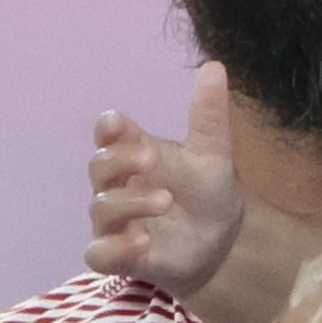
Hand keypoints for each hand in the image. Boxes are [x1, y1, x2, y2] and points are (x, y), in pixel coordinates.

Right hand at [88, 65, 247, 300]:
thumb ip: (208, 115)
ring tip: (165, 200)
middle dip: (120, 161)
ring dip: (129, 204)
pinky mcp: (119, 256)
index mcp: (134, 153)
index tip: (117, 122)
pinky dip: (114, 248)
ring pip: (100, 209)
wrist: (222, 241)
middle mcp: (118, 186)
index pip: (109, 136)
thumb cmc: (207, 190)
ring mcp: (115, 222)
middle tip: (151, 157)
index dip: (108, 128)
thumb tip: (214, 66)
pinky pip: (99, 254)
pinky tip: (142, 242)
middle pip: (99, 168)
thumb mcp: (212, 152)